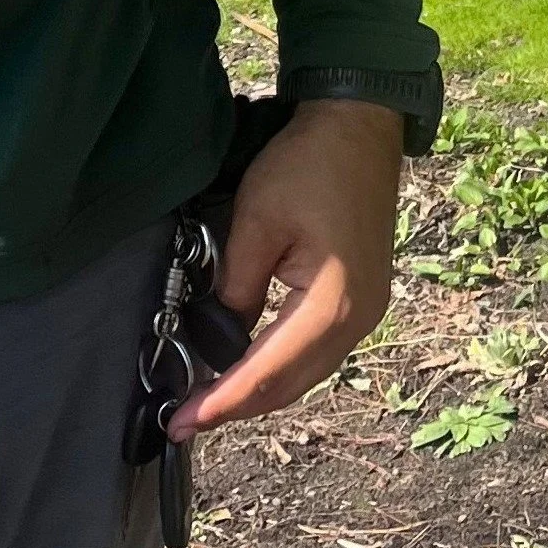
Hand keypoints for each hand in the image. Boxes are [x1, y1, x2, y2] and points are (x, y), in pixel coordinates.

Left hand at [167, 98, 402, 439]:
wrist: (360, 125)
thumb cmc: (308, 165)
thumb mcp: (257, 219)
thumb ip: (238, 283)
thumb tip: (223, 329)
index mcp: (333, 306)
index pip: (268, 371)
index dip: (222, 400)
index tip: (182, 422)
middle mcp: (357, 322)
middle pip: (291, 384)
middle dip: (237, 407)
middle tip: (185, 421)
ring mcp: (365, 313)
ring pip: (305, 372)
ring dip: (259, 390)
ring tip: (209, 401)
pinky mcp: (361, 298)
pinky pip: (315, 349)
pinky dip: (279, 364)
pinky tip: (247, 366)